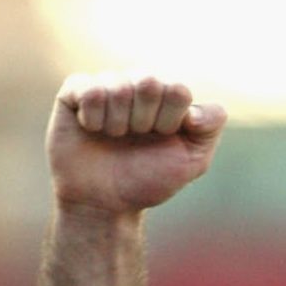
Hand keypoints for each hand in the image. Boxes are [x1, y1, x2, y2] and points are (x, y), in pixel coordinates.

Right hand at [47, 72, 225, 214]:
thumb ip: (210, 127)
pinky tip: (91, 129)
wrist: (104, 203)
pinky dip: (93, 117)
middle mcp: (138, 86)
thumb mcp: (192, 161)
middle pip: (149, 82)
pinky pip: (89, 89)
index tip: (162, 138)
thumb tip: (192, 107)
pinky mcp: (75, 91)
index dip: (170, 120)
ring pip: (119, 88)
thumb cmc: (148, 181)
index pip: (178, 90)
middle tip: (135, 137)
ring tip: (113, 138)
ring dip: (117, 123)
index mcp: (168, 97)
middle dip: (144, 120)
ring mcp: (107, 86)